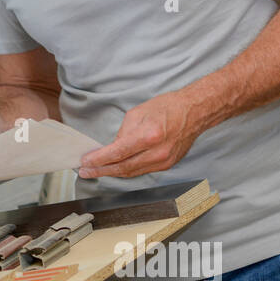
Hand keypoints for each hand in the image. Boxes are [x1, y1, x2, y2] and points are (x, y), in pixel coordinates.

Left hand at [77, 90, 205, 179]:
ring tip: (96, 171)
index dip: (99, 160)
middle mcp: (157, 152)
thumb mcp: (138, 113)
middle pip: (123, 167)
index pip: (117, 153)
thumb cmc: (168, 107)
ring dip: (112, 173)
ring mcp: (164, 161)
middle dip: (101, 171)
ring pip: (132, 172)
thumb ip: (123, 132)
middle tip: (85, 171)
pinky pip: (142, 170)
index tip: (86, 162)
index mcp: (148, 136)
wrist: (194, 112)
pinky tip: (116, 168)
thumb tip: (113, 147)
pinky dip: (127, 170)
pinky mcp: (167, 165)